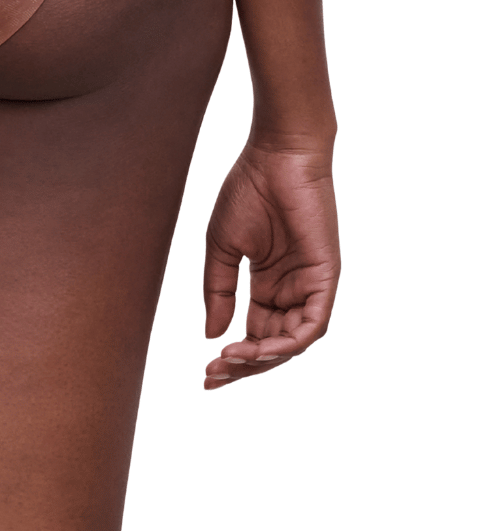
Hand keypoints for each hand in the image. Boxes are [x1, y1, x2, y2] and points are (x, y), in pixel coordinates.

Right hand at [203, 142, 338, 387]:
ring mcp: (310, 284)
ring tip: (232, 361)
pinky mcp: (326, 276)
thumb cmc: (247, 190)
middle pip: (273, 345)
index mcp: (267, 284)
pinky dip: (289, 342)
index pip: (254, 335)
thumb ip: (218, 293)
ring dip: (264, 359)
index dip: (232, 359)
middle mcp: (291, 290)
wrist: (275, 155)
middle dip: (244, 366)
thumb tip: (211, 335)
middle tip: (213, 376)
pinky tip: (259, 348)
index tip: (205, 372)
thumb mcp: (221, 249)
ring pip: (294, 342)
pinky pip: (314, 324)